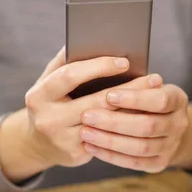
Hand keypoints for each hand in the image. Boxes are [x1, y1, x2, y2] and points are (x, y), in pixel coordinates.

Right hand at [0, 48, 160, 181]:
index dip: (98, 67)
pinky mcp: (75, 154)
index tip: (124, 62)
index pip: (70, 76)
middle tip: (152, 79)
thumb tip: (86, 37)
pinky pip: (107, 137)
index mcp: (39, 95)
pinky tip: (143, 114)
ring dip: (132, 108)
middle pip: (95, 101)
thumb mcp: (48, 81)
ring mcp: (62, 138)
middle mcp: (48, 118)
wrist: (37, 144)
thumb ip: (64, 61)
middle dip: (127, 89)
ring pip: (105, 121)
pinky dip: (126, 125)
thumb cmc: (49, 102)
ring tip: (154, 95)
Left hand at [80, 83, 191, 172]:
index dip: (135, 99)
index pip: (160, 100)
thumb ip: (134, 81)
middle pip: (147, 126)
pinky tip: (90, 146)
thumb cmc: (148, 97)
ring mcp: (171, 146)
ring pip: (140, 147)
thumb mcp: (148, 85)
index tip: (108, 95)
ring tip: (85, 132)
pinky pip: (134, 163)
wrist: (168, 125)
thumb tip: (105, 68)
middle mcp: (179, 124)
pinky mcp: (159, 163)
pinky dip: (110, 155)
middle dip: (114, 122)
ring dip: (109, 140)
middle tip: (86, 115)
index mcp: (177, 99)